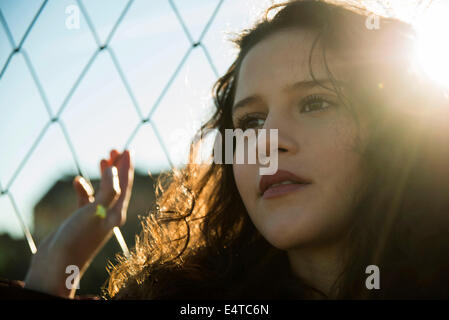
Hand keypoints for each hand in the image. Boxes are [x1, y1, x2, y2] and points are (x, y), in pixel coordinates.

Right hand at [24, 149, 133, 297]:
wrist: (57, 265)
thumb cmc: (77, 239)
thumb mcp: (96, 211)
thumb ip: (107, 190)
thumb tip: (113, 170)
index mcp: (116, 213)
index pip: (125, 184)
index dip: (126, 166)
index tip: (127, 149)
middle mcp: (109, 215)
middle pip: (117, 185)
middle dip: (117, 167)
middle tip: (114, 150)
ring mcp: (96, 218)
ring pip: (103, 191)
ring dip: (103, 175)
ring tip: (102, 159)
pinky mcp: (82, 221)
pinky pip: (86, 200)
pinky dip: (84, 188)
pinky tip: (78, 181)